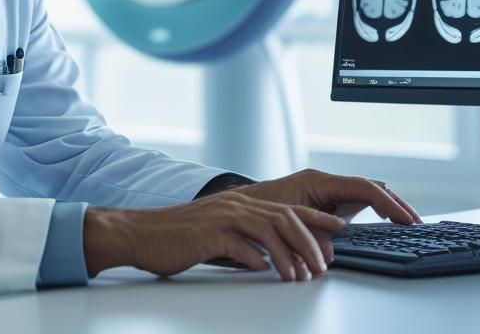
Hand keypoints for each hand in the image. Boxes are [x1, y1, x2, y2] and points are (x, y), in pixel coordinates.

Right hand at [83, 192, 343, 281]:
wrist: (140, 233)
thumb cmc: (177, 236)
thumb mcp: (217, 233)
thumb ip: (244, 239)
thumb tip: (268, 257)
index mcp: (240, 204)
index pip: (288, 208)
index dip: (316, 217)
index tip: (339, 228)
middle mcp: (235, 206)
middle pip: (285, 218)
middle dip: (310, 241)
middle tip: (322, 265)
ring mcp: (221, 218)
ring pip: (268, 230)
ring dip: (288, 255)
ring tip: (298, 276)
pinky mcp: (207, 235)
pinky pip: (239, 246)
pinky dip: (255, 259)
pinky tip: (263, 271)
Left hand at [229, 169, 421, 224]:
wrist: (236, 207)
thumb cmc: (256, 211)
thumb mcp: (287, 224)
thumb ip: (312, 235)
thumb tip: (330, 251)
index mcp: (318, 182)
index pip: (364, 188)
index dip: (388, 204)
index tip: (405, 219)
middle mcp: (324, 181)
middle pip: (370, 187)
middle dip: (395, 204)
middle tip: (415, 222)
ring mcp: (325, 188)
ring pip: (365, 192)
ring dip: (387, 205)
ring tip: (407, 221)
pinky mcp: (323, 198)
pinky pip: (355, 199)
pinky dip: (373, 208)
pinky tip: (385, 219)